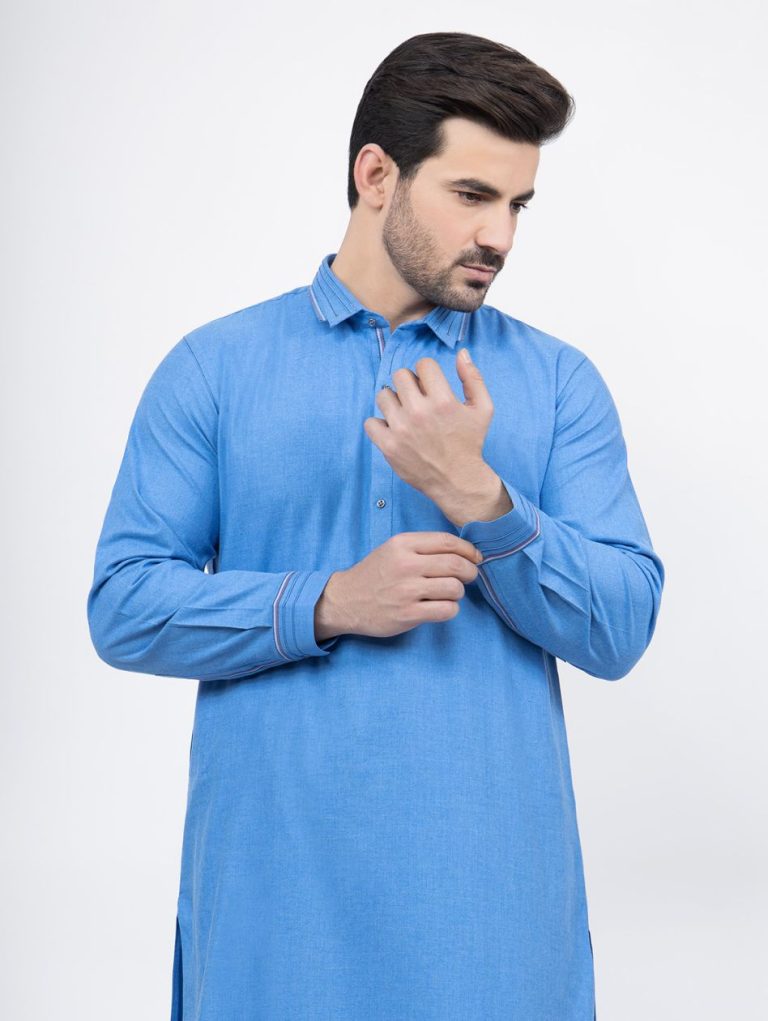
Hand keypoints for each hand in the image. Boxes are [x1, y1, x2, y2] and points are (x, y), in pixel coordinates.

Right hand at [314, 532, 483, 640]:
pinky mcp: (408, 614)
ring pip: (455, 588)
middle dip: (470, 572)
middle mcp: (406, 565)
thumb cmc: (374, 574)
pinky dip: (450, 609)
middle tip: (469, 577)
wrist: (345, 600)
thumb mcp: (393, 550)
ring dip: (458, 592)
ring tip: (448, 593)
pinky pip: (447, 610)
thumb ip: (423, 548)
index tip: (475, 558)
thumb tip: (463, 553)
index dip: (469, 550)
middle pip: (456, 565)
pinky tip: (441, 607)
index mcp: (403, 544)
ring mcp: (407, 590)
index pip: (448, 542)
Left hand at [362, 349, 493, 500]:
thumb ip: (473, 378)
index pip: (423, 364)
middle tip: (417, 399)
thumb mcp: (483, 409)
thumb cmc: (470, 442)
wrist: (458, 480)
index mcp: (443, 401)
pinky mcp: (388, 446)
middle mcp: (420, 412)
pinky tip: (394, 429)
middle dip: (410, 383)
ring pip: (383, 395)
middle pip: (400, 375)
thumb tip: (461, 353)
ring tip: (405, 414)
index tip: (431, 386)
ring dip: (394, 401)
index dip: (428, 372)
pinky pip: (370, 422)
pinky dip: (380, 424)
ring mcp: (401, 429)